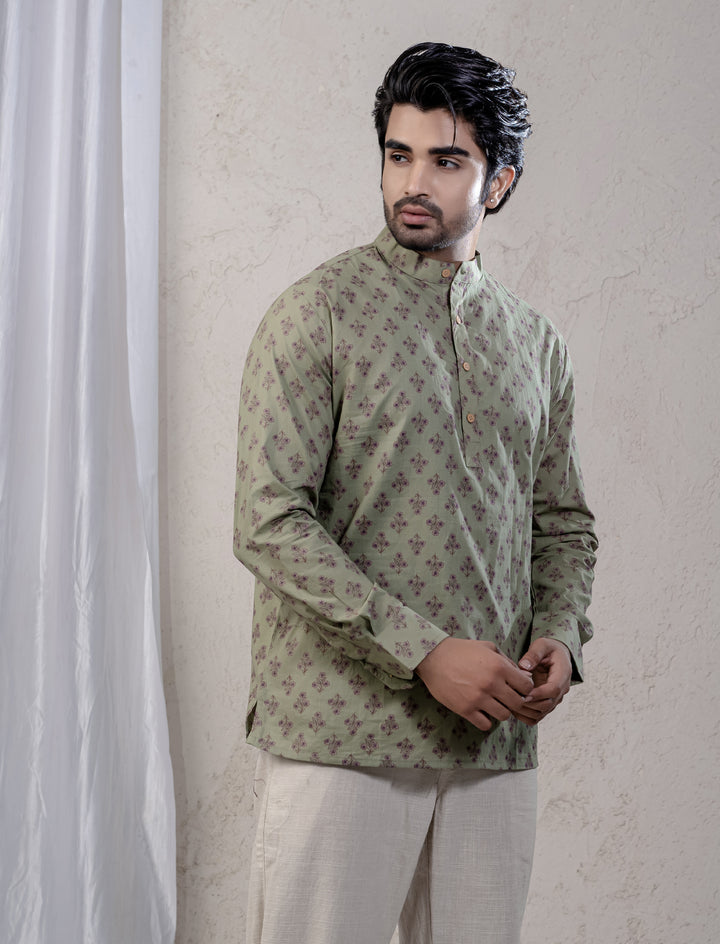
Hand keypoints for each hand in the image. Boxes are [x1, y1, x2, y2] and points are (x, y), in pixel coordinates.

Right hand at [416, 638, 533, 731]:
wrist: (433, 657)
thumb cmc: (461, 650)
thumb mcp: (487, 647)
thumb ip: (506, 660)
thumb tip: (522, 676)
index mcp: (499, 667)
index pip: (527, 687)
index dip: (524, 689)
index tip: (517, 688)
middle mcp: (491, 684)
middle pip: (517, 703)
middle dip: (514, 701)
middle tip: (505, 698)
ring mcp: (478, 698)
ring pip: (503, 716)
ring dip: (500, 711)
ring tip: (492, 704)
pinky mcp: (465, 709)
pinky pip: (485, 724)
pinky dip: (485, 720)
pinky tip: (480, 711)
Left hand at [513, 637, 571, 725]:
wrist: (556, 656)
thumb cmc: (548, 649)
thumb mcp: (542, 645)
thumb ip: (534, 654)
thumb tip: (524, 667)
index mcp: (563, 673)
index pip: (554, 689)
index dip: (539, 693)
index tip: (524, 693)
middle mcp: (562, 689)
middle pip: (548, 704)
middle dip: (530, 703)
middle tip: (512, 697)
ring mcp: (555, 698)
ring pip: (542, 713)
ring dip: (526, 711)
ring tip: (510, 701)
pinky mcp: (547, 704)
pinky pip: (537, 716)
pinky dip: (525, 715)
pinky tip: (513, 706)